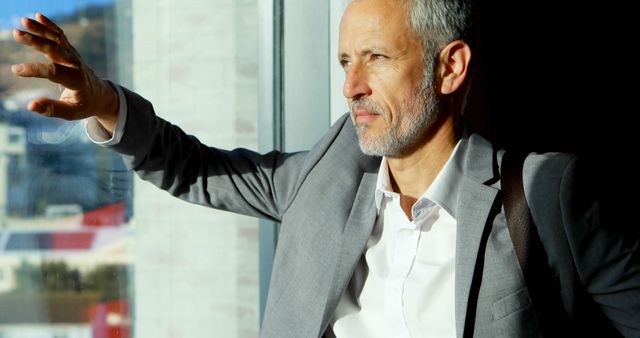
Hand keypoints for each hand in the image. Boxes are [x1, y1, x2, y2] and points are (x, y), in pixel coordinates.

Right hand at [11, 12, 118, 132]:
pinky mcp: (71, 51)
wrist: (101, 95)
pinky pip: (60, 36)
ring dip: (41, 29)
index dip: (35, 70)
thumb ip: (52, 109)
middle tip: (16, 33)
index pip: (53, 72)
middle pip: (55, 50)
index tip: (16, 70)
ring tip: (23, 21)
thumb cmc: (84, 105)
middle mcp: (76, 65)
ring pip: (57, 40)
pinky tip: (38, 16)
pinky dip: (50, 26)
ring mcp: (74, 56)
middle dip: (36, 41)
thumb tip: (30, 106)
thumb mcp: (71, 113)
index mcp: (76, 80)